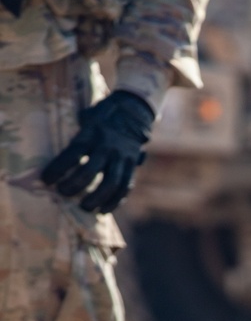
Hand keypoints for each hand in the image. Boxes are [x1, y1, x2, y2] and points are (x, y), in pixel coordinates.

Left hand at [41, 89, 153, 212]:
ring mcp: (121, 157)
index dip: (59, 168)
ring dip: (96, 198)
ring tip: (84, 207)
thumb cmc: (102, 115)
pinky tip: (103, 210)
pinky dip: (115, 201)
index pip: (73, 153)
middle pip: (90, 171)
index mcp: (92, 132)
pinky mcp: (132, 165)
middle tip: (62, 193)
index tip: (47, 180)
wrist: (134, 110)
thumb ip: (76, 133)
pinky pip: (125, 187)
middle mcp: (107, 146)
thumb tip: (55, 149)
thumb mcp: (87, 117)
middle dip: (74, 186)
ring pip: (110, 183)